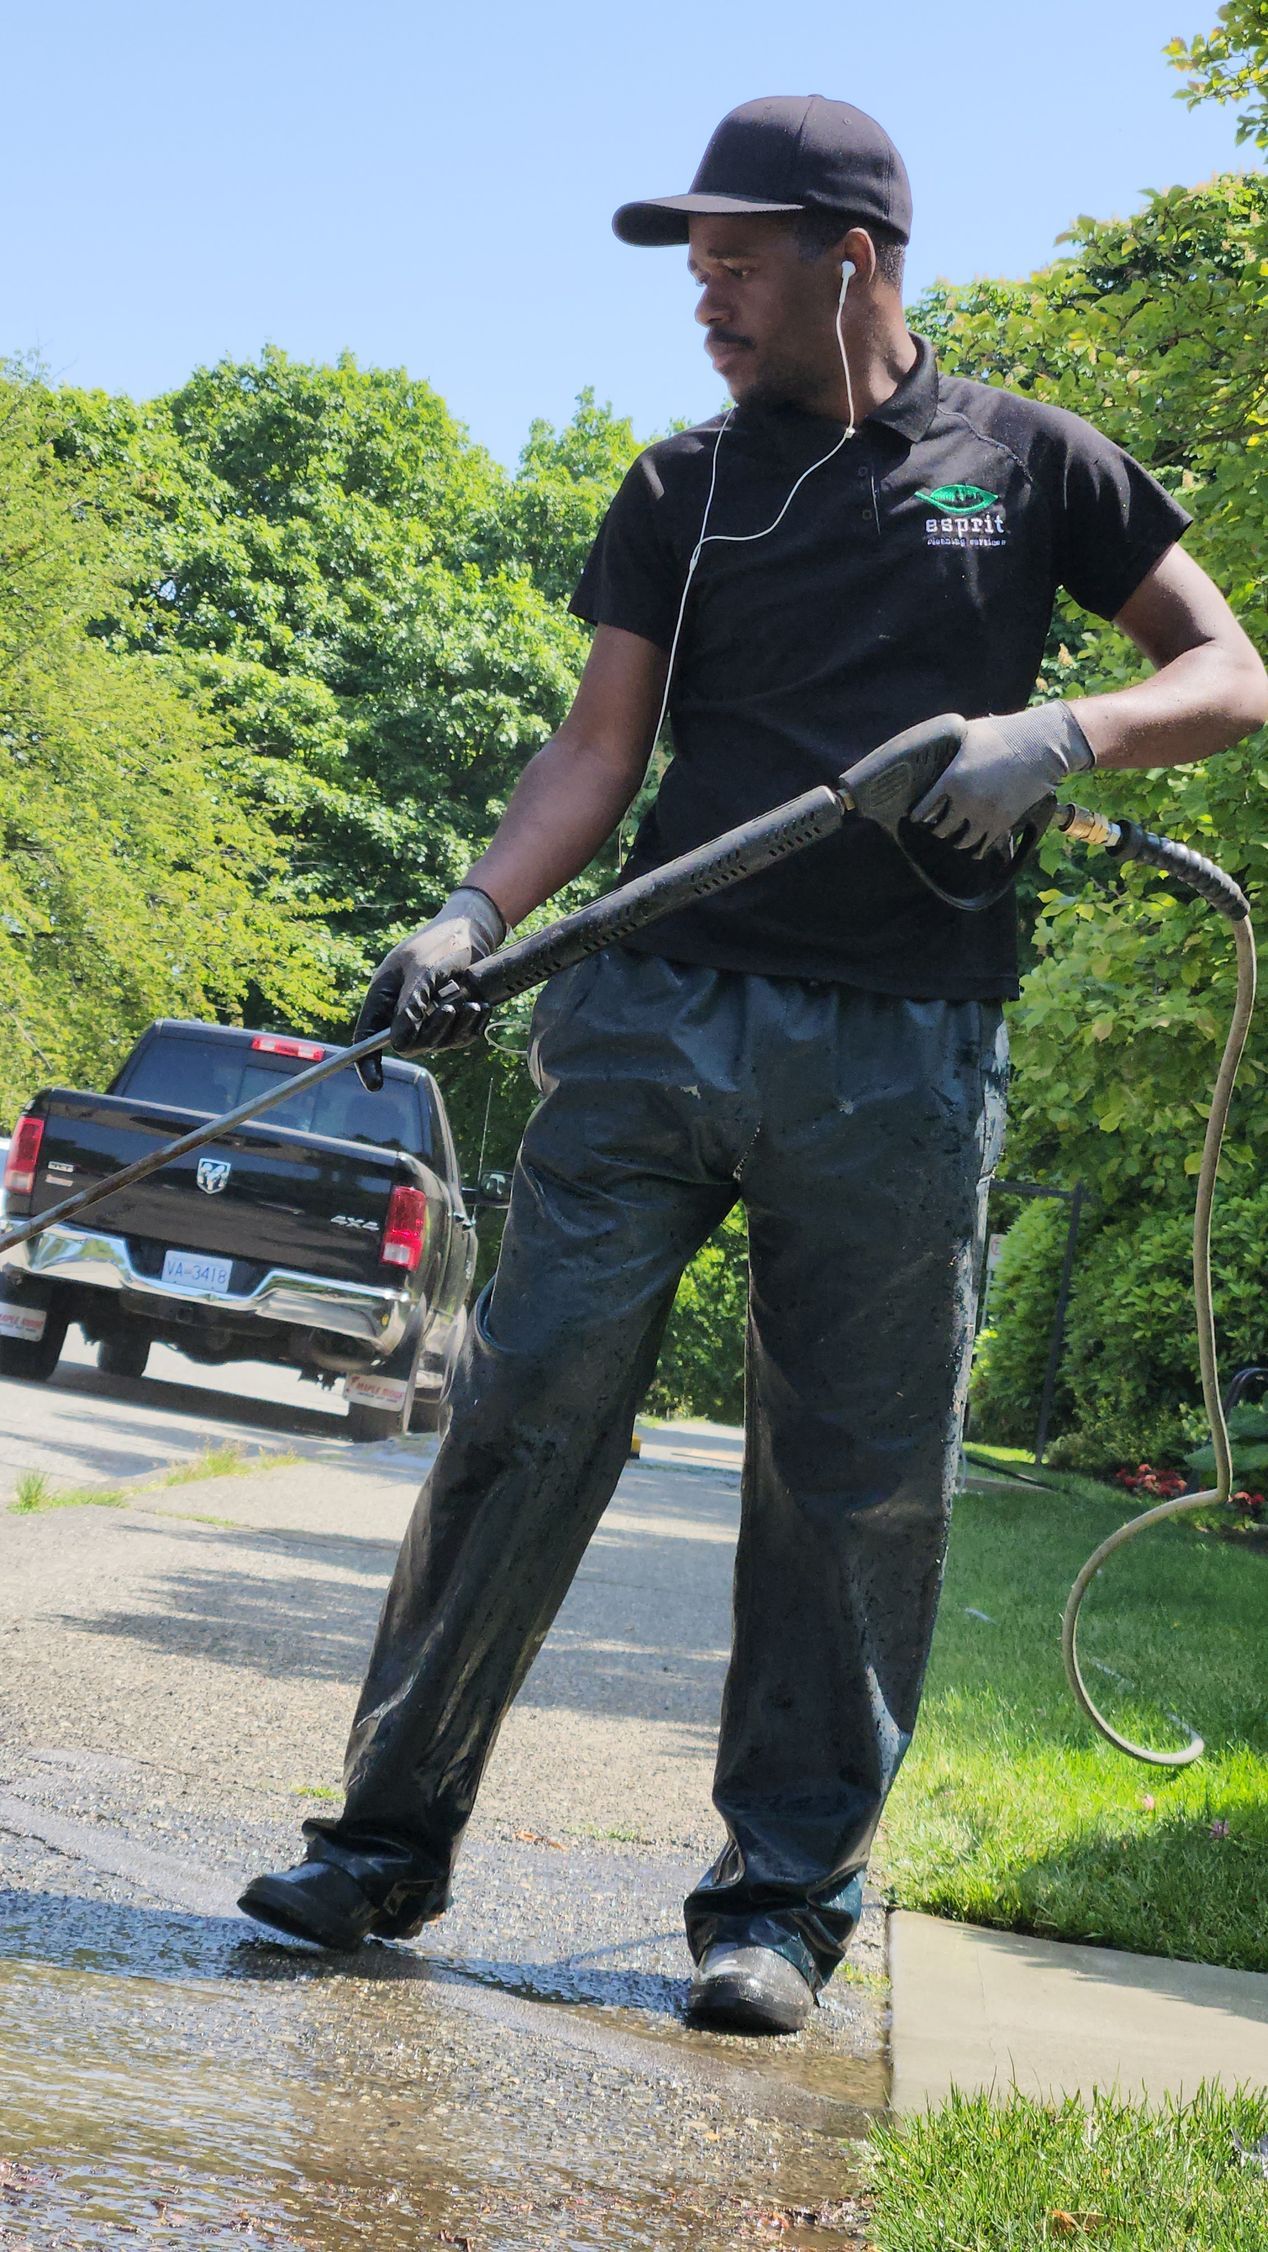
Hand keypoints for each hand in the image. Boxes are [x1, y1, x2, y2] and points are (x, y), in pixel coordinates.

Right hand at [353, 886, 505, 1089]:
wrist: (473, 932)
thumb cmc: (440, 943)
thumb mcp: (423, 968)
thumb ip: (410, 1004)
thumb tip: (398, 1044)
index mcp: (383, 996)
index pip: (367, 1037)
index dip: (367, 1062)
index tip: (374, 1084)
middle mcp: (401, 1011)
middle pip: (408, 1045)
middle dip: (432, 1032)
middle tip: (451, 1008)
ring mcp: (426, 1017)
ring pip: (436, 1044)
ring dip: (456, 1028)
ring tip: (473, 1003)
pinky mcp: (451, 1019)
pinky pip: (458, 1038)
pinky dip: (472, 1026)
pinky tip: (483, 1007)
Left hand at [911, 704, 1093, 857]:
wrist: (1039, 746)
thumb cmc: (1002, 734)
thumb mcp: (968, 735)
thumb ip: (950, 748)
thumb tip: (936, 746)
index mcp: (952, 780)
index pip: (924, 808)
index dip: (918, 815)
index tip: (915, 817)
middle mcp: (965, 802)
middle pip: (942, 829)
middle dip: (937, 828)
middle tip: (937, 827)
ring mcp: (985, 815)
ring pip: (962, 841)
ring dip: (957, 840)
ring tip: (955, 838)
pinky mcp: (1003, 822)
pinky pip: (984, 844)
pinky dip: (978, 848)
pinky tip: (974, 849)